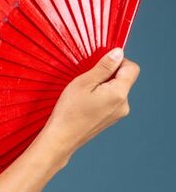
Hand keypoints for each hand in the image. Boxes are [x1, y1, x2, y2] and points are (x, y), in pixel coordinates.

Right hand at [37, 48, 138, 165]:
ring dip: (102, 87)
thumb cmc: (68, 111)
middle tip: (86, 80)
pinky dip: (100, 97)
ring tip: (82, 94)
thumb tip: (118, 53)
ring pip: (116, 90)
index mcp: (119, 93)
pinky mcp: (111, 119)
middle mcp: (124, 104)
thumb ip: (104, 67)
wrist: (61, 138)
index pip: (131, 68)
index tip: (99, 64)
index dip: (118, 61)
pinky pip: (111, 101)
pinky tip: (84, 103)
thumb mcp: (83, 82)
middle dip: (107, 75)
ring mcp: (118, 114)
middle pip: (123, 79)